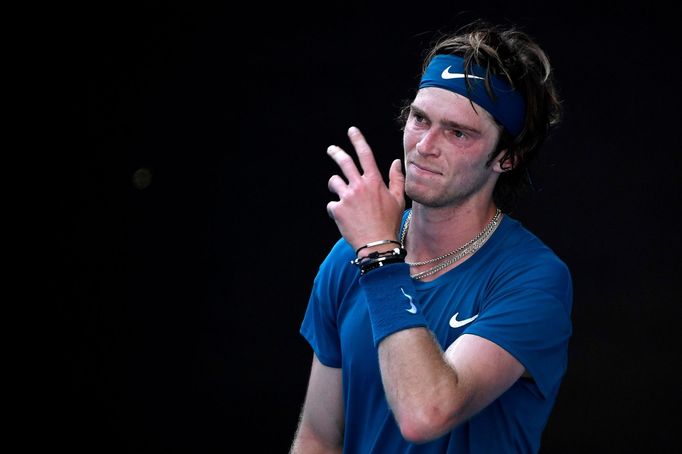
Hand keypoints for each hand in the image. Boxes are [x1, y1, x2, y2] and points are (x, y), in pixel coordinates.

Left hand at [326, 126, 405, 250]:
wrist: (377, 244)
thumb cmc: (389, 223)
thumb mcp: (399, 200)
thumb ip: (397, 179)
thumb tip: (396, 162)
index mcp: (374, 181)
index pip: (365, 154)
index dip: (358, 140)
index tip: (352, 131)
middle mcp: (359, 186)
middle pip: (344, 162)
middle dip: (336, 152)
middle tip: (332, 149)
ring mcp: (346, 197)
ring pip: (333, 182)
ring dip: (335, 186)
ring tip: (340, 194)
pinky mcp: (337, 209)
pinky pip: (331, 204)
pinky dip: (335, 209)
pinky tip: (344, 218)